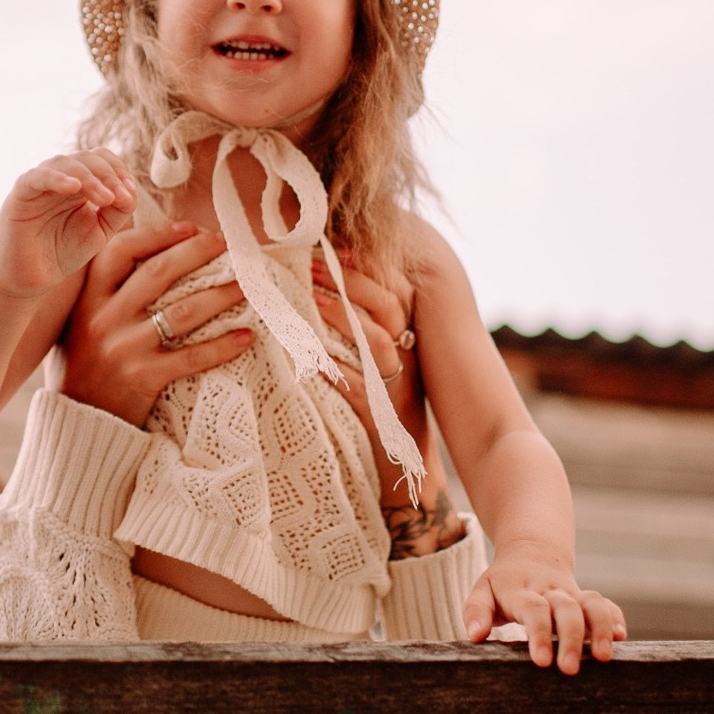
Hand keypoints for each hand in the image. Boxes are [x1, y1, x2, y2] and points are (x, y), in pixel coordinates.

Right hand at [0, 151, 137, 298]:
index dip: (118, 170)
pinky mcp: (20, 195)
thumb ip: (118, 211)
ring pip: (64, 162)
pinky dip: (57, 178)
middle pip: (86, 158)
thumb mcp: (100, 231)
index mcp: (79, 183)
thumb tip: (131, 189)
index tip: (129, 194)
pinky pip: (37, 177)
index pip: (101, 159)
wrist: (32, 279)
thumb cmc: (63, 253)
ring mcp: (38, 184)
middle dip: (108, 175)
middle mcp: (58, 178)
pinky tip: (74, 188)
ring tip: (106, 198)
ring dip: (90, 177)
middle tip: (120, 198)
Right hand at [60, 219, 254, 425]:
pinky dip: (222, 346)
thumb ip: (106, 292)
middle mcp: (104, 319)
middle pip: (157, 273)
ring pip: (182, 312)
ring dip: (219, 295)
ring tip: (246, 286)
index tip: (191, 226)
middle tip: (226, 244)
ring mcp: (124, 349)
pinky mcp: (143, 378)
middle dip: (196, 252)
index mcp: (87, 300)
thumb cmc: (84, 366)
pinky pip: (191, 357)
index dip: (157, 234)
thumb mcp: (80, 322)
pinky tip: (245, 336)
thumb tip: (154, 256)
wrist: (78, 423)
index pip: (119, 251)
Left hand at [311, 253, 466, 547]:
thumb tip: (316, 287)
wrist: (404, 466)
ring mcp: (397, 384)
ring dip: (341, 317)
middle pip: (386, 306)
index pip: (390, 288)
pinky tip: (310, 361)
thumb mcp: (374, 360)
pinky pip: (360, 389)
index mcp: (405, 336)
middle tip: (308, 264)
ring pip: (377, 342)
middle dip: (348, 282)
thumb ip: (357, 326)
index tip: (331, 247)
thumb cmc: (380, 406)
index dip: (363, 266)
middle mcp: (406, 355)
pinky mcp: (382, 415)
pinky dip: (337, 373)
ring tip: (307, 300)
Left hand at [462, 546, 626, 674]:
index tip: (542, 661)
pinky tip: (621, 637)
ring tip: (604, 658)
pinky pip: (606, 604)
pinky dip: (615, 618)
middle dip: (571, 639)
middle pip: (567, 609)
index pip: (534, 609)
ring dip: (601, 629)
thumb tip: (475, 636)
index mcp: (522, 590)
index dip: (539, 634)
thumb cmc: (503, 582)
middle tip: (570, 670)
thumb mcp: (482, 590)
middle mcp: (551, 591)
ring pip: (592, 604)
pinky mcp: (587, 598)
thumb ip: (476, 611)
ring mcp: (572, 593)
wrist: (532, 551)